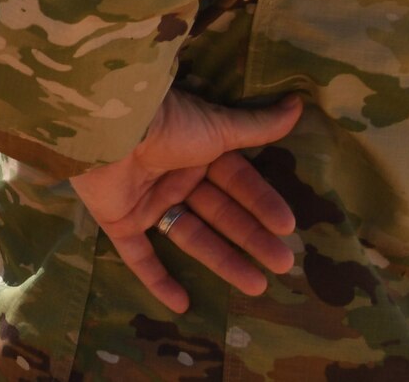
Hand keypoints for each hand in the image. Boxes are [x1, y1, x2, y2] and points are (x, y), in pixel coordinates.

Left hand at [70, 90, 303, 313]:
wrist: (109, 128)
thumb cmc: (169, 123)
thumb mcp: (219, 126)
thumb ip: (257, 126)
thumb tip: (299, 104)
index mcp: (196, 149)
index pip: (237, 182)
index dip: (262, 204)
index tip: (288, 228)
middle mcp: (173, 174)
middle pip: (218, 213)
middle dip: (251, 238)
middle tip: (283, 264)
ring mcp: (145, 198)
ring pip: (189, 236)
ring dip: (222, 261)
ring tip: (256, 286)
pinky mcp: (118, 219)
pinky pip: (138, 255)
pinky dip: (157, 279)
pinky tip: (181, 304)